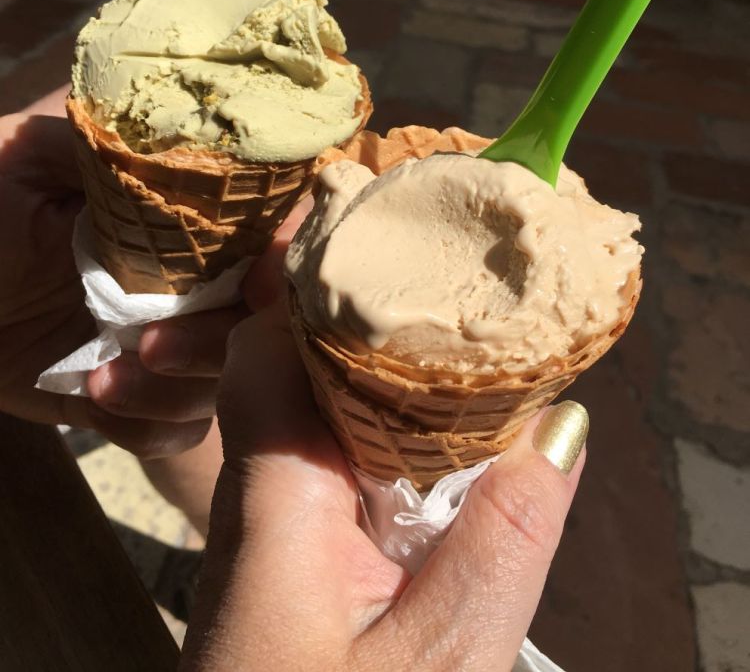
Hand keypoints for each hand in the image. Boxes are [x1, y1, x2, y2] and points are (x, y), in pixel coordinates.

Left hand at [0, 87, 307, 457]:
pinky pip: (173, 431)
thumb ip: (102, 146)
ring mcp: (161, 343)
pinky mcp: (128, 400)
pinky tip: (95, 396)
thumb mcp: (25, 157)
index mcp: (180, 221)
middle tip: (152, 344)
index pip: (266, 238)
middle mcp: (187, 283)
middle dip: (218, 343)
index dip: (276, 263)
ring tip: (107, 377)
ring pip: (223, 384)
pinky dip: (147, 425)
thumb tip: (185, 129)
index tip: (253, 282)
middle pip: (258, 325)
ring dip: (177, 390)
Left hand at [181, 305, 586, 671]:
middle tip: (437, 276)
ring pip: (308, 420)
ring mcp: (264, 536)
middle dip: (358, 321)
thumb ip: (502, 539)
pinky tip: (429, 439)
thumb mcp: (444, 663)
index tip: (376, 231)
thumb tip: (558, 424)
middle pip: (289, 373)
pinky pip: (324, 472)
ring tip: (446, 335)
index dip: (316, 286)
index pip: (270, 352)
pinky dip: (375, 439)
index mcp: (274, 507)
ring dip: (370, 377)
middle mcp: (254, 504)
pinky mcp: (286, 565)